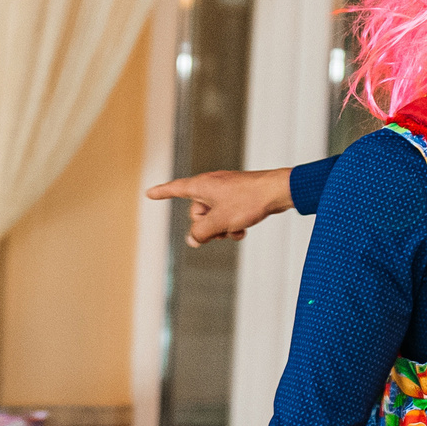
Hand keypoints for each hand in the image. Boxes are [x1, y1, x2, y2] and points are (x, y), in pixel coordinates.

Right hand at [146, 167, 293, 244]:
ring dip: (222, 228)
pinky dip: (232, 225)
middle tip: (221, 229)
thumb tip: (193, 239)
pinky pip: (227, 215)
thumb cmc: (247, 201)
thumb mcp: (219, 221)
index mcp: (201, 185)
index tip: (149, 193)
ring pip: (213, 217)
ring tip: (236, 228)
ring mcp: (225, 192)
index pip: (175, 189)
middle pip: (196, 213)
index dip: (161, 193)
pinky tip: (243, 229)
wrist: (277, 191)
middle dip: (207, 226)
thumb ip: (200, 233)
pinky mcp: (238, 198)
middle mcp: (211, 186)